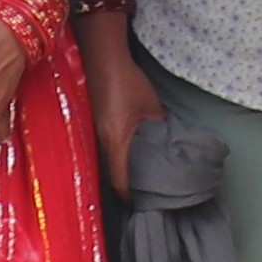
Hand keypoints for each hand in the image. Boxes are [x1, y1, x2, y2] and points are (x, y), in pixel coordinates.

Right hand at [83, 11, 156, 187]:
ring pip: (107, 161)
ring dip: (120, 170)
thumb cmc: (127, 82)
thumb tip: (167, 143)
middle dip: (125, 186)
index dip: (129, 195)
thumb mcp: (150, 106)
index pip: (119, 180)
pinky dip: (116, 155)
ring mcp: (94, 133)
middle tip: (143, 191)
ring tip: (137, 174)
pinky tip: (128, 152)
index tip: (141, 203)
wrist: (102, 58)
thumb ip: (158, 127)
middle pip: (111, 174)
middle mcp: (100, 142)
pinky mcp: (95, 124)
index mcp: (115, 141)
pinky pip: (105, 148)